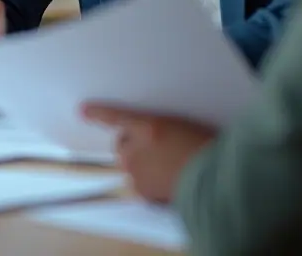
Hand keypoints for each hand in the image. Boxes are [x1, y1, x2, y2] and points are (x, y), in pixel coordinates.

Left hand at [82, 103, 216, 202]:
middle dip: (133, 148)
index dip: (98, 114)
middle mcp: (136, 147)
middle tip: (157, 153)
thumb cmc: (207, 148)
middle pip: (122, 146)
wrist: (218, 179)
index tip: (83, 111)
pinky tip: (169, 184)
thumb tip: (150, 139)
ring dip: (142, 167)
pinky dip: (150, 186)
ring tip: (169, 170)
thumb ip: (156, 130)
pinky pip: (141, 185)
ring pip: (131, 167)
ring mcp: (136, 170)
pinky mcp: (142, 190)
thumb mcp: (181, 126)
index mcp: (148, 125)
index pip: (115, 117)